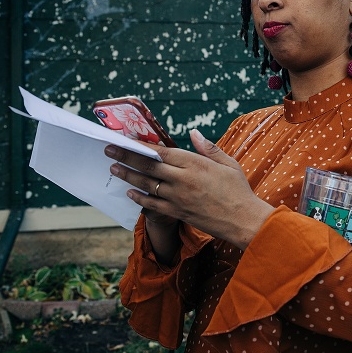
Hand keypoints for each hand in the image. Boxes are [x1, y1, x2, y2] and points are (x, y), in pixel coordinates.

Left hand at [105, 129, 274, 248]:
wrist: (242, 220)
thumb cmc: (238, 190)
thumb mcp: (228, 163)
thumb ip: (208, 148)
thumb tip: (193, 133)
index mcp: (195, 164)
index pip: (162, 152)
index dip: (143, 145)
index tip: (127, 139)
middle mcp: (183, 179)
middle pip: (149, 166)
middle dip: (127, 156)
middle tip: (109, 149)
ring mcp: (178, 197)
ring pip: (146, 184)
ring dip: (128, 175)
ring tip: (113, 168)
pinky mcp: (177, 212)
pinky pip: (152, 204)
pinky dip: (139, 198)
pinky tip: (130, 192)